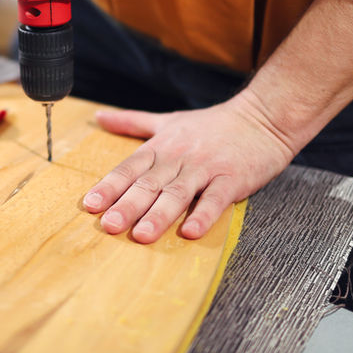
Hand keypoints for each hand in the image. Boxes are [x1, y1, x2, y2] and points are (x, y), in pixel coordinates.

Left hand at [82, 92, 295, 243]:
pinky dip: (203, 215)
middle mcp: (179, 158)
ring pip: (178, 193)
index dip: (110, 186)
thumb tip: (98, 116)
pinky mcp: (232, 179)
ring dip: (159, 215)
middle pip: (149, 184)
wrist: (262, 117)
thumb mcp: (167, 120)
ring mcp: (205, 168)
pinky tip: (191, 232)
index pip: (129, 168)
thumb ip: (131, 121)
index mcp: (161, 147)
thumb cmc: (211, 124)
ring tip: (142, 236)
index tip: (90, 205)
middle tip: (109, 226)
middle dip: (127, 205)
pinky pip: (215, 199)